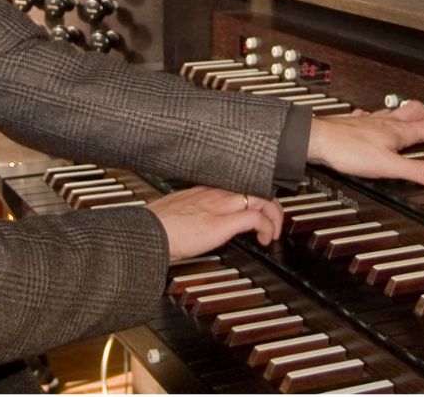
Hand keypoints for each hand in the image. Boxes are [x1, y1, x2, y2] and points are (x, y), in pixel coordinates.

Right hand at [147, 186, 282, 261]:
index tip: (258, 207)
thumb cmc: (157, 225)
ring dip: (275, 215)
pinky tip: (265, 239)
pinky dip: (268, 228)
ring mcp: (220, 206)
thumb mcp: (177, 210)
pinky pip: (256, 218)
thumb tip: (198, 221)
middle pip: (255, 187)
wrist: (149, 232)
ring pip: (261, 198)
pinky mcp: (222, 223)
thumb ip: (192, 210)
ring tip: (274, 231)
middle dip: (272, 204)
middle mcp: (215, 192)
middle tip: (274, 220)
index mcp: (204, 189)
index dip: (254, 194)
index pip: (238, 183)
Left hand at [306, 100, 423, 187]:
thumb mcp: (389, 166)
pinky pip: (373, 117)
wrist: (316, 139)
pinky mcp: (356, 125)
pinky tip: (377, 129)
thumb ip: (419, 171)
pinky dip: (382, 122)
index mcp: (400, 131)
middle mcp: (387, 122)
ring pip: (397, 113)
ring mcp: (371, 121)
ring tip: (413, 131)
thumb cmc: (346, 149)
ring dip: (410, 120)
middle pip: (419, 111)